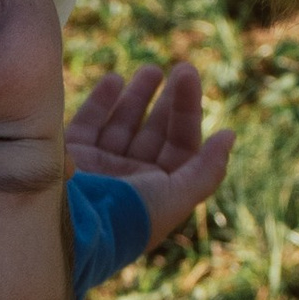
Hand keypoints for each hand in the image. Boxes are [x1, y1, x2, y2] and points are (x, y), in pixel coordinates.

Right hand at [65, 59, 233, 252]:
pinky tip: (114, 79)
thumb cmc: (128, 219)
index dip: (188, 110)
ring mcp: (100, 166)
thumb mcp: (176, 197)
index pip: (181, 144)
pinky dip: (101, 101)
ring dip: (138, 96)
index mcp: (159, 190)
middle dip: (168, 101)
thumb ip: (206, 170)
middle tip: (180, 69)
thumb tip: (229, 136)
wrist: (69, 230)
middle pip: (155, 132)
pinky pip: (88, 123)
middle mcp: (130, 178)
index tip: (187, 76)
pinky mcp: (70, 155)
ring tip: (152, 69)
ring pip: (123, 124)